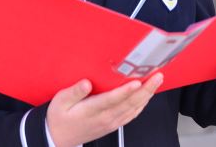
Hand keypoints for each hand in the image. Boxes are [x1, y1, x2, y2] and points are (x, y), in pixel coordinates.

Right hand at [46, 73, 162, 146]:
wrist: (58, 139)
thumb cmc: (59, 118)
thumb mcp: (59, 102)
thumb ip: (74, 92)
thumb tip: (85, 83)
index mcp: (92, 110)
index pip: (112, 100)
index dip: (126, 91)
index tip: (137, 82)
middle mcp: (105, 117)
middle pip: (129, 103)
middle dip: (145, 89)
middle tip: (157, 76)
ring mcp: (111, 122)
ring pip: (134, 109)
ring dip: (147, 95)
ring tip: (156, 82)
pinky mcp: (114, 124)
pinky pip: (132, 114)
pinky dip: (142, 104)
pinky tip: (147, 96)